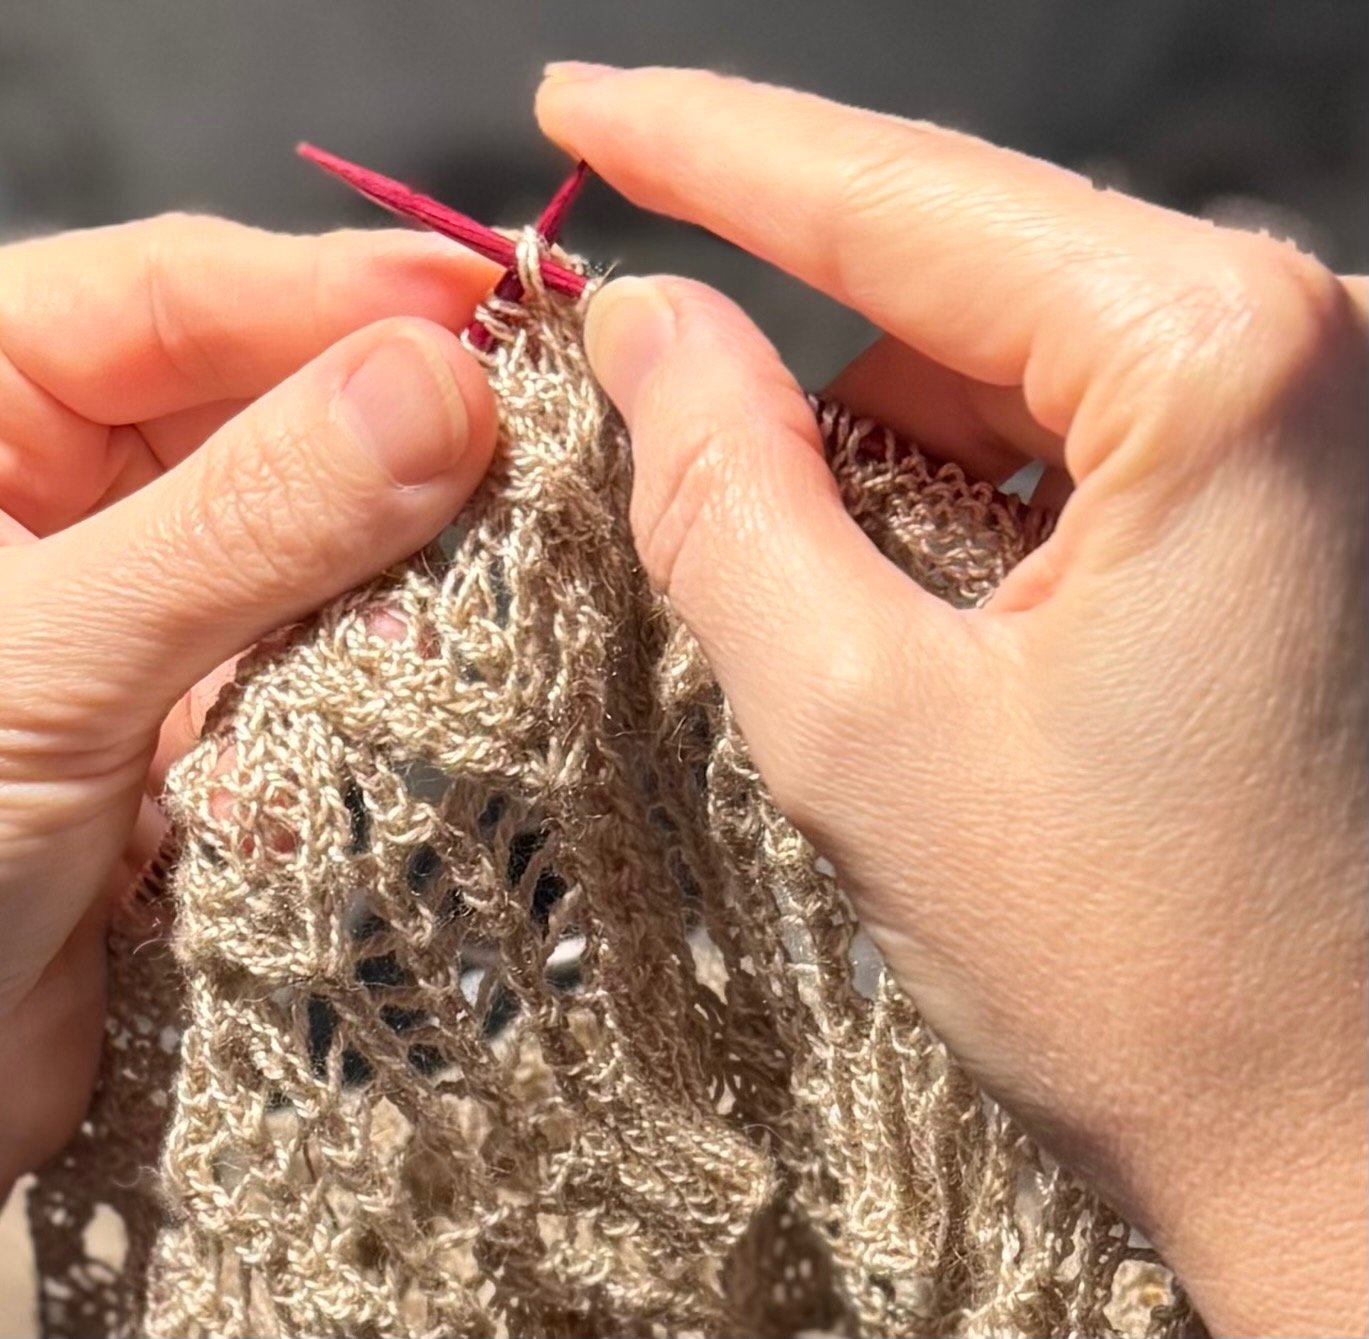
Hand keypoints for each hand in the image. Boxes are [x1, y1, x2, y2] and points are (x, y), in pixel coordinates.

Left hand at [0, 215, 498, 1192]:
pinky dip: (384, 666)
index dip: (339, 290)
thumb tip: (438, 389)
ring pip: (321, 534)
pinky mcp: (217, 707)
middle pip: (271, 404)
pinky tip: (440, 674)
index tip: (492, 309)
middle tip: (539, 444)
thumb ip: (246, 521)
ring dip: (405, 560)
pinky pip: (332, 650)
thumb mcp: (48, 661)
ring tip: (511, 563)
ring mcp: (157, 601)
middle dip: (400, 432)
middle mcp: (70, 487)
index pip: (177, 293)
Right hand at [537, 65, 1367, 1336]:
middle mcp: (1305, 351)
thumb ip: (725, 497)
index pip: (900, 203)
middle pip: (953, 276)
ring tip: (872, 643)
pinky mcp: (1290, 492)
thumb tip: (646, 326)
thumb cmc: (1133, 967)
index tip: (577, 106)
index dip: (707, 146)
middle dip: (792, 354)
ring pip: (997, 363)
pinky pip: (1064, 434)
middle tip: (654, 431)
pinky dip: (959, 503)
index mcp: (1216, 369)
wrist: (1338, 1139)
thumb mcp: (859, 725)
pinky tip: (947, 633)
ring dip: (879, 467)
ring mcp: (1313, 419)